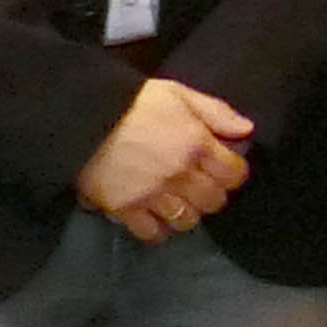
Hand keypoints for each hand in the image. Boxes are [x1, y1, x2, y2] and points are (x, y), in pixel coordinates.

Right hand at [76, 77, 255, 243]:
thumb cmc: (132, 101)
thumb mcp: (179, 94)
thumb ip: (216, 112)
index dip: (233, 173)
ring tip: (176, 201)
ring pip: (187, 220)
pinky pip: (151, 232)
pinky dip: (156, 228)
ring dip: (186, 212)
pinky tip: (153, 216)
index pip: (234, 174)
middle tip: (199, 185)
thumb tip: (247, 130)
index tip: (224, 169)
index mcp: (196, 144)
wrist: (80, 115)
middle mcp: (179, 174)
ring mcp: (152, 194)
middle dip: (211, 194)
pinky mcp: (125, 208)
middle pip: (213, 201)